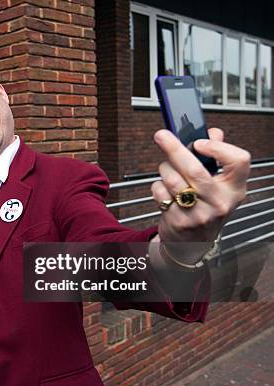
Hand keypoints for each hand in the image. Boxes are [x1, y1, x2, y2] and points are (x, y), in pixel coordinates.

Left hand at [150, 128, 249, 261]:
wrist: (193, 243)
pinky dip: (157, 186)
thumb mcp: (220, 185)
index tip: (199, 142)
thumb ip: (217, 157)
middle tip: (162, 136)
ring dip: (164, 169)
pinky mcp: (178, 221)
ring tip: (167, 170)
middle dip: (175, 149)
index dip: (218, 148)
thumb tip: (212, 132)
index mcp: (234, 189)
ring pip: (173, 180)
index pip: (239, 162)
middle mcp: (219, 203)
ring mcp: (199, 214)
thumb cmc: (205, 206)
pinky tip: (165, 191)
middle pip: (195, 170)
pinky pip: (160, 193)